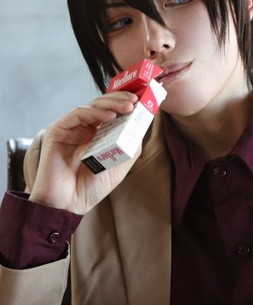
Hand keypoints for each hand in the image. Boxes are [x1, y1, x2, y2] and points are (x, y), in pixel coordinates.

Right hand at [29, 91, 139, 213]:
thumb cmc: (91, 187)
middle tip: (135, 101)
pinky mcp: (57, 131)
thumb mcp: (120, 164)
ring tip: (128, 107)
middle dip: (120, 100)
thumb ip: (130, 145)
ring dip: (111, 104)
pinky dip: (94, 113)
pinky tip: (110, 116)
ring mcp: (70, 129)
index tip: (141, 102)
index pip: (111, 113)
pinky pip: (77, 115)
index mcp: (97, 136)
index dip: (125, 104)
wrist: (69, 204)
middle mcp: (83, 130)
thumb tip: (141, 125)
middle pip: (102, 106)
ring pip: (91, 107)